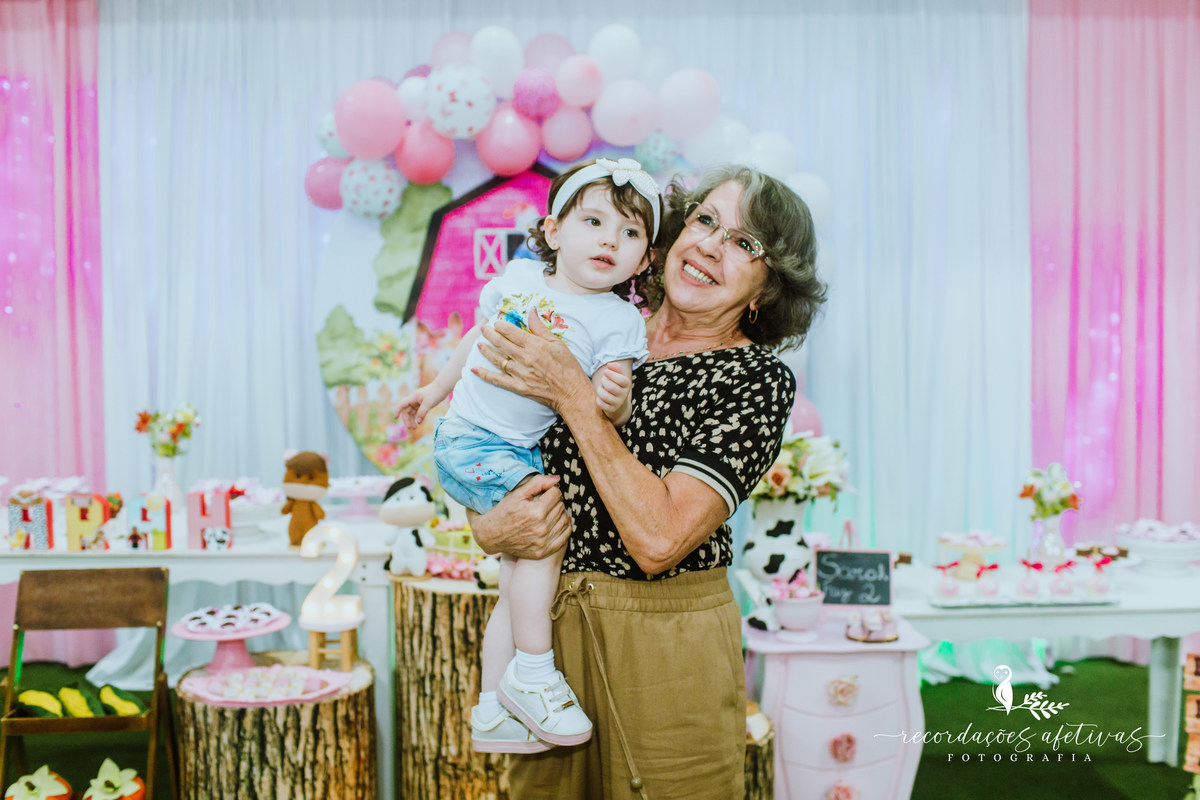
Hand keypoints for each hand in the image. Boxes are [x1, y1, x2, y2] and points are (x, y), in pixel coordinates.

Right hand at [395, 386, 436, 427]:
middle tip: (411, 428)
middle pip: (406, 411)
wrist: (442, 387)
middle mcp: (414, 400)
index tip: (395, 418)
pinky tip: (419, 423)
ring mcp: (418, 402)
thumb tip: (417, 421)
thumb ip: (422, 412)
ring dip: (412, 420)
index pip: (402, 404)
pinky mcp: (423, 404)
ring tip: (415, 427)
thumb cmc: (435, 393)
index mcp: (413, 398)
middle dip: (407, 420)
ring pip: (412, 412)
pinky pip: (418, 412)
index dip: (397, 411)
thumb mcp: (428, 403)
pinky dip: (418, 417)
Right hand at [470, 474, 571, 559]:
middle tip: (543, 502)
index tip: (543, 493)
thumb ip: (538, 483)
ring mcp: (543, 542)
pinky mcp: (543, 552)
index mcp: (536, 511)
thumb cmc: (503, 512)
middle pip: (560, 507)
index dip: (550, 490)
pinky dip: (564, 528)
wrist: (490, 536)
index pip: (556, 494)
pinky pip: (564, 537)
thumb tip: (557, 479)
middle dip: (554, 501)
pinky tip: (556, 522)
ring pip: (564, 520)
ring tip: (548, 512)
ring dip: (559, 513)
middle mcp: (542, 528)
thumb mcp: (517, 493)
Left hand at [473, 309, 592, 413]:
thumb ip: (540, 328)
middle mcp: (524, 358)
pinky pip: (497, 380)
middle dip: (490, 334)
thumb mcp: (557, 343)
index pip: (511, 332)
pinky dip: (484, 374)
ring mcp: (519, 373)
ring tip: (479, 344)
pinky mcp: (518, 387)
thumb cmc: (568, 367)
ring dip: (486, 350)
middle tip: (483, 329)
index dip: (502, 325)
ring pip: (497, 359)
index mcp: (534, 345)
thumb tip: (531, 310)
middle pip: (501, 343)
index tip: (497, 322)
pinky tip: (474, 369)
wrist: (571, 393)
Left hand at [595, 363, 630, 416]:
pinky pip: (600, 403)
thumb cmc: (616, 385)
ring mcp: (618, 403)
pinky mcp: (611, 409)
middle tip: (603, 380)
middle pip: (611, 387)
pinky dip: (598, 398)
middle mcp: (624, 395)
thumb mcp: (618, 376)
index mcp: (627, 384)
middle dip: (603, 381)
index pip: (621, 380)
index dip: (612, 374)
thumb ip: (615, 368)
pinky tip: (600, 396)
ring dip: (599, 390)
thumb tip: (609, 364)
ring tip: (601, 388)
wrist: (618, 403)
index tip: (605, 371)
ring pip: (605, 396)